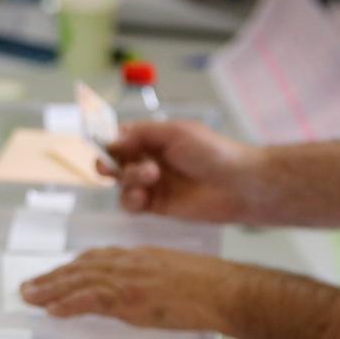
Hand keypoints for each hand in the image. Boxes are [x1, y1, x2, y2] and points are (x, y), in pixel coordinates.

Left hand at [20, 247, 237, 330]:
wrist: (223, 290)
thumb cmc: (209, 286)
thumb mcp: (174, 275)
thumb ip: (150, 280)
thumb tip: (139, 295)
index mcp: (139, 256)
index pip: (98, 258)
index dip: (72, 267)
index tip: (56, 275)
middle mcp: (129, 262)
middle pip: (82, 267)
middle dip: (53, 277)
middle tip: (29, 287)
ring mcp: (128, 279)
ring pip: (80, 280)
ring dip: (51, 289)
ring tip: (29, 297)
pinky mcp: (130, 297)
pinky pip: (91, 298)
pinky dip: (69, 302)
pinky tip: (52, 310)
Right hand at [105, 119, 267, 222]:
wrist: (238, 184)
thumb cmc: (212, 151)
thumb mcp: (176, 132)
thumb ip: (141, 134)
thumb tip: (111, 140)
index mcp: (155, 138)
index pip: (122, 137)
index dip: (109, 141)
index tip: (101, 145)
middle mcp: (150, 159)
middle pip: (116, 162)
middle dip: (109, 163)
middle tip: (107, 168)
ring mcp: (153, 184)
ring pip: (122, 183)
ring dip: (128, 180)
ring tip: (150, 177)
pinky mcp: (158, 206)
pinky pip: (132, 204)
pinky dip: (131, 200)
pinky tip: (142, 197)